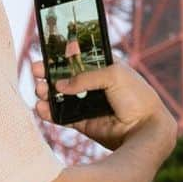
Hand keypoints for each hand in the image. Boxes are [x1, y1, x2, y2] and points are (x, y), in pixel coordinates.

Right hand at [30, 58, 175, 151]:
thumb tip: (59, 86)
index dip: (61, 56)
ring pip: (60, 96)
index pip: (78, 58)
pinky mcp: (83, 123)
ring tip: (40, 90)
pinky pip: (61, 116)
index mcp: (104, 67)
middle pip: (64, 77)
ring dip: (47, 92)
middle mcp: (94, 85)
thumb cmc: (137, 96)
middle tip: (36, 72)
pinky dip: (49, 112)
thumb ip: (85, 77)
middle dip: (48, 74)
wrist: (145, 128)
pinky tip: (41, 108)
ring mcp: (87, 104)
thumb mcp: (114, 75)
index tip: (46, 53)